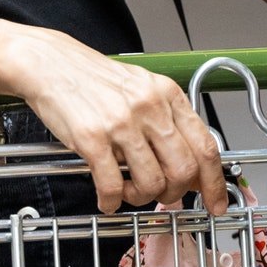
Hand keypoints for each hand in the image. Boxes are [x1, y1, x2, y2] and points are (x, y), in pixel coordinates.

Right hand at [6, 28, 228, 215]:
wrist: (51, 64)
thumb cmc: (96, 80)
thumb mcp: (144, 89)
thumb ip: (168, 122)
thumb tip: (190, 165)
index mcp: (167, 94)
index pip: (205, 145)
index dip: (214, 181)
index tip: (215, 202)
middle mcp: (150, 107)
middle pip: (183, 170)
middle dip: (174, 193)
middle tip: (160, 195)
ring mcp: (121, 123)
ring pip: (152, 183)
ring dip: (140, 198)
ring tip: (126, 189)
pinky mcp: (92, 138)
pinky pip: (112, 186)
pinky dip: (111, 201)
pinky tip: (106, 197)